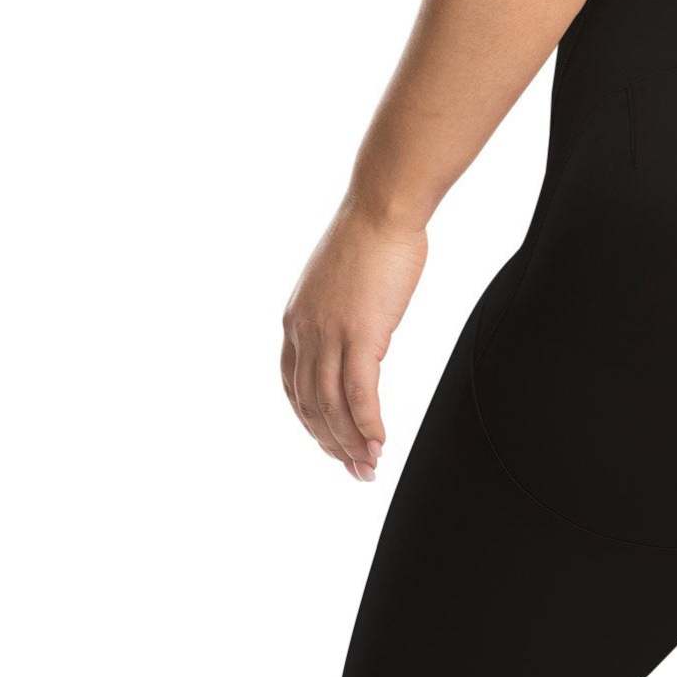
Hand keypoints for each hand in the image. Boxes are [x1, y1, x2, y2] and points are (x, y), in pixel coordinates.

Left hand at [280, 199, 427, 480]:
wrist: (383, 207)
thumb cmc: (372, 236)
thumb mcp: (341, 285)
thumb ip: (341, 316)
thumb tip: (363, 339)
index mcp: (295, 321)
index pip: (293, 387)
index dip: (311, 421)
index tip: (332, 441)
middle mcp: (304, 333)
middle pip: (310, 405)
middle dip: (331, 442)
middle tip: (354, 469)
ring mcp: (330, 334)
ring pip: (332, 407)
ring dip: (350, 443)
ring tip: (368, 467)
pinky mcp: (362, 334)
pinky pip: (360, 395)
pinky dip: (368, 425)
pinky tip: (380, 443)